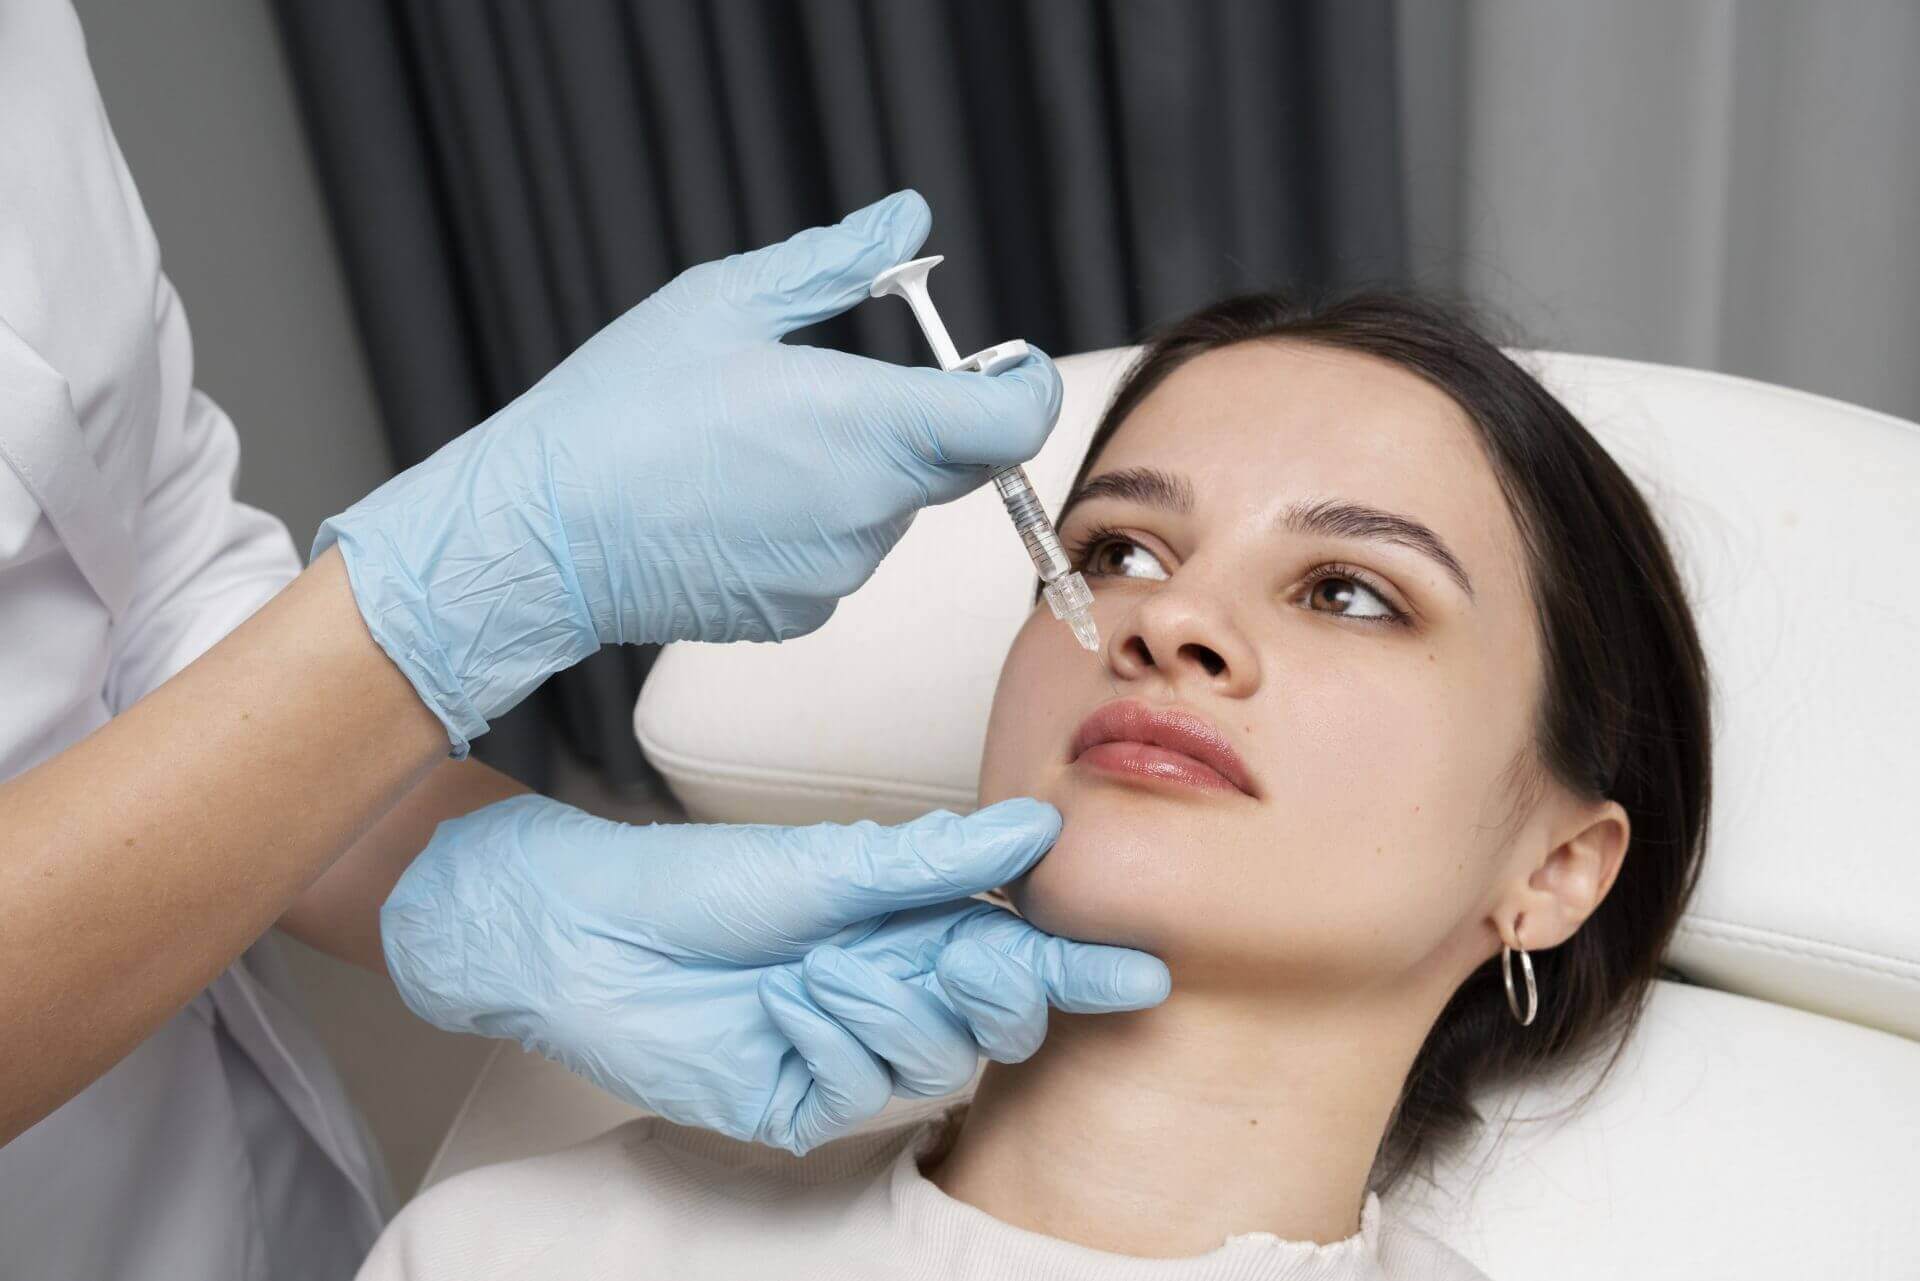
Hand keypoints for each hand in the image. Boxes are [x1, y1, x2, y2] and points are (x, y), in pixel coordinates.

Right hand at [313, 190, 1060, 754]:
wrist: (541, 533)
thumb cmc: (621, 409)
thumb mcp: (725, 300)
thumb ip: (836, 261)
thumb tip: (907, 220)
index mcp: (871, 424)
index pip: (1013, 420)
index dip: (1021, 388)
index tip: (1000, 367)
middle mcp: (870, 509)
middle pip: (955, 463)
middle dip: (923, 422)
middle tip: (834, 388)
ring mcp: (838, 573)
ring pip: (889, 511)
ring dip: (855, 475)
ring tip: (754, 448)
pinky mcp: (802, 614)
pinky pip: (838, 558)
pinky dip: (812, 527)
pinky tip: (735, 503)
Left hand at [381, 795, 1168, 1154]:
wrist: (591, 932)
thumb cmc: (697, 884)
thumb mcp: (833, 860)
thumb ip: (938, 859)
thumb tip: (1034, 828)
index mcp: (907, 927)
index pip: (1015, 954)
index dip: (1075, 966)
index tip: (1137, 968)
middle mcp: (889, 990)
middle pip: (992, 1019)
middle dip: (994, 988)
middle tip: (971, 957)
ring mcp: (847, 1049)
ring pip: (933, 1057)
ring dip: (885, 1002)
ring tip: (820, 963)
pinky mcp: (798, 1097)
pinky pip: (857, 1086)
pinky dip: (828, 1037)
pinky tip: (784, 1004)